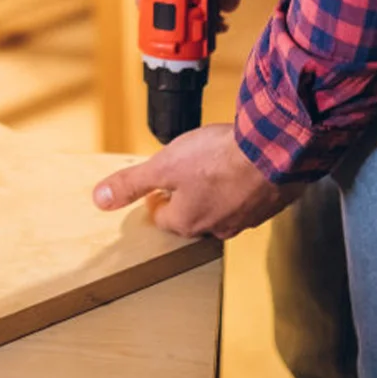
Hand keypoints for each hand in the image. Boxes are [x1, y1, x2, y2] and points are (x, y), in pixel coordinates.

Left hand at [92, 123, 301, 239]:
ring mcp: (247, 218)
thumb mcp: (163, 166)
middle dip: (187, 196)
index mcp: (187, 221)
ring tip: (216, 168)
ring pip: (223, 208)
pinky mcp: (270, 204)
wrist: (276, 150)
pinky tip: (245, 168)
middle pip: (193, 215)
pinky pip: (250, 199)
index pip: (162, 217)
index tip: (158, 182)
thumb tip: (100, 199)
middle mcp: (217, 227)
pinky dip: (244, 187)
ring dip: (217, 192)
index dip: (157, 195)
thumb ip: (132, 183)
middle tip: (187, 173)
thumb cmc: (221, 159)